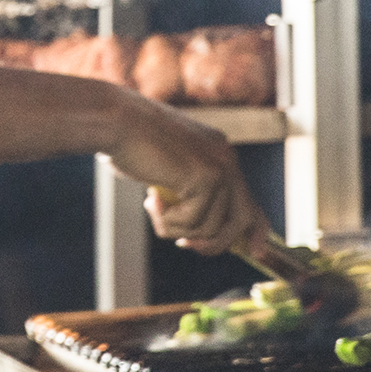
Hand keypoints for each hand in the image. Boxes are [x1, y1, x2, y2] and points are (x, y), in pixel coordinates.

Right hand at [106, 99, 262, 253]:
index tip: (255, 251)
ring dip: (177, 229)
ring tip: (153, 207)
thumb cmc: (129, 142)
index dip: (255, 229)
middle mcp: (226, 159)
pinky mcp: (206, 178)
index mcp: (220, 153)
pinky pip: (193, 223)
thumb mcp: (167, 168)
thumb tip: (194, 232)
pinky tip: (151, 200)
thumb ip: (186, 192)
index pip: (249, 199)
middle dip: (216, 243)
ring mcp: (220, 167)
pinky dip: (168, 222)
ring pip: (211, 228)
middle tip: (184, 245)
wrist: (115, 119)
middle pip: (242, 219)